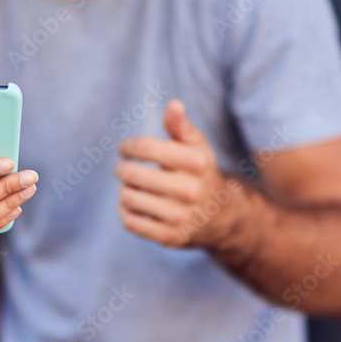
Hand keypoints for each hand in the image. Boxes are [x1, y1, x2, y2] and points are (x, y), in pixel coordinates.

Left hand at [115, 99, 236, 247]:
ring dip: (123, 191)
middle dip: (121, 169)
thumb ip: (180, 126)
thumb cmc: (198, 173)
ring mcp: (180, 216)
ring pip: (126, 198)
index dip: (128, 146)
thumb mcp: (195, 147)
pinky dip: (125, 212)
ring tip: (132, 188)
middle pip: (130, 174)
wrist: (219, 216)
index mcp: (196, 162)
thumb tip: (174, 105)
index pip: (144, 147)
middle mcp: (190, 190)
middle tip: (125, 169)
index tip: (126, 149)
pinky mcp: (170, 237)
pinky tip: (134, 205)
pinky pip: (130, 222)